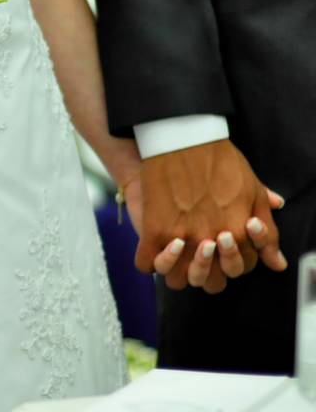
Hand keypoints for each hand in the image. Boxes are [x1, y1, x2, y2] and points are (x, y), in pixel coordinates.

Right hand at [134, 139, 284, 293]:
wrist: (182, 139)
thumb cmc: (220, 161)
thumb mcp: (253, 193)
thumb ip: (267, 233)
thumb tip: (276, 263)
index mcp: (239, 234)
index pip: (239, 270)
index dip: (229, 262)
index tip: (218, 248)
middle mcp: (211, 242)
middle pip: (209, 283)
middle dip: (206, 274)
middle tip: (197, 254)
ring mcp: (181, 238)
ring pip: (176, 280)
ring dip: (176, 271)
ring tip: (174, 252)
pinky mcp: (154, 230)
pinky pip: (146, 264)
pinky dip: (149, 260)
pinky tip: (152, 246)